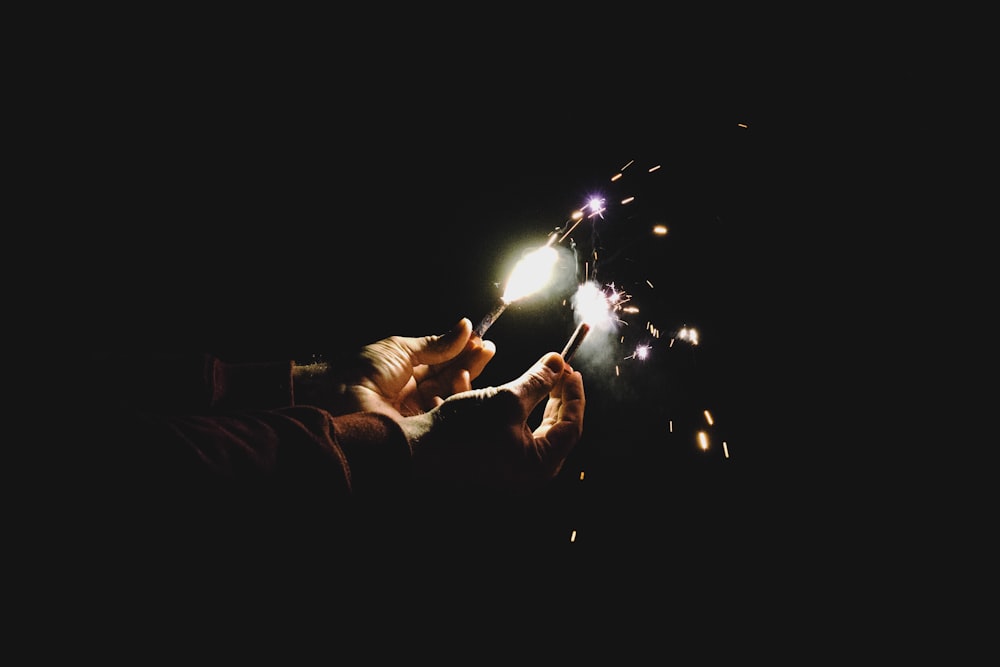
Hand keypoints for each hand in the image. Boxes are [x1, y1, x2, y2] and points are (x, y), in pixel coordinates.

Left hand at [297, 318, 494, 417]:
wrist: (341, 396)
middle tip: (487, 350)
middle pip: (450, 380)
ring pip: (451, 398)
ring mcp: (418, 414)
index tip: (481, 341)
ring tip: (466, 368)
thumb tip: (465, 326)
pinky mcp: (421, 432)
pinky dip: (453, 401)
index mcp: (409, 373)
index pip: (443, 363)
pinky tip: (459, 385)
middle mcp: (415, 395)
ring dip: (463, 381)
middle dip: (470, 364)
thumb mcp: (402, 349)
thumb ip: (436, 343)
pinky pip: (445, 417)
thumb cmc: (363, 369)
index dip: (462, 352)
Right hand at [400, 351, 585, 492]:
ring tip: (526, 376)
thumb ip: (538, 381)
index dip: (573, 393)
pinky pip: (506, 429)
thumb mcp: (506, 398)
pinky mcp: (491, 459)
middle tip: (555, 370)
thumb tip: (558, 364)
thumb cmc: (464, 430)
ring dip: (526, 398)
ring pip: (528, 426)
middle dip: (553, 395)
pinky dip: (503, 408)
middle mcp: (528, 472)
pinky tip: (491, 389)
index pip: (571, 426)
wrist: (416, 450)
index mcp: (540, 464)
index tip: (569, 369)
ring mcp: (509, 468)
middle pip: (553, 427)